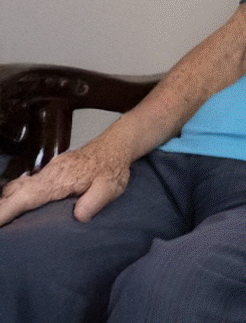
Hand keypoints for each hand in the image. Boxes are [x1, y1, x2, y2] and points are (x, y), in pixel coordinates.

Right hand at [0, 138, 133, 226]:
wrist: (117, 144)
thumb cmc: (113, 166)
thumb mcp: (110, 187)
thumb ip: (94, 202)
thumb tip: (79, 217)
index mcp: (59, 179)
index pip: (26, 197)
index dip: (7, 210)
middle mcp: (49, 173)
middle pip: (16, 191)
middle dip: (2, 208)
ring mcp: (49, 170)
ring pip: (20, 186)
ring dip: (8, 201)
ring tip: (3, 218)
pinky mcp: (53, 170)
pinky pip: (28, 182)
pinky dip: (17, 193)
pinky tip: (16, 203)